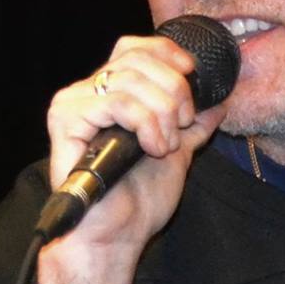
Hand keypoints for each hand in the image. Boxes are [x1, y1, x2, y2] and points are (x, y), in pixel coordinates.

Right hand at [46, 32, 226, 257]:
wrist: (117, 235)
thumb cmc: (138, 202)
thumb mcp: (176, 154)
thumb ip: (193, 127)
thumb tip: (218, 104)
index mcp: (110, 96)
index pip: (134, 49)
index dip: (166, 53)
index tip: (191, 72)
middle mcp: (87, 93)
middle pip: (137, 59)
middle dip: (174, 92)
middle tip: (181, 126)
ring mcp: (74, 104)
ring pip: (132, 79)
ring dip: (163, 114)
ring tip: (163, 146)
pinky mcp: (66, 119)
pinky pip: (117, 102)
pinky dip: (145, 123)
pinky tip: (151, 148)